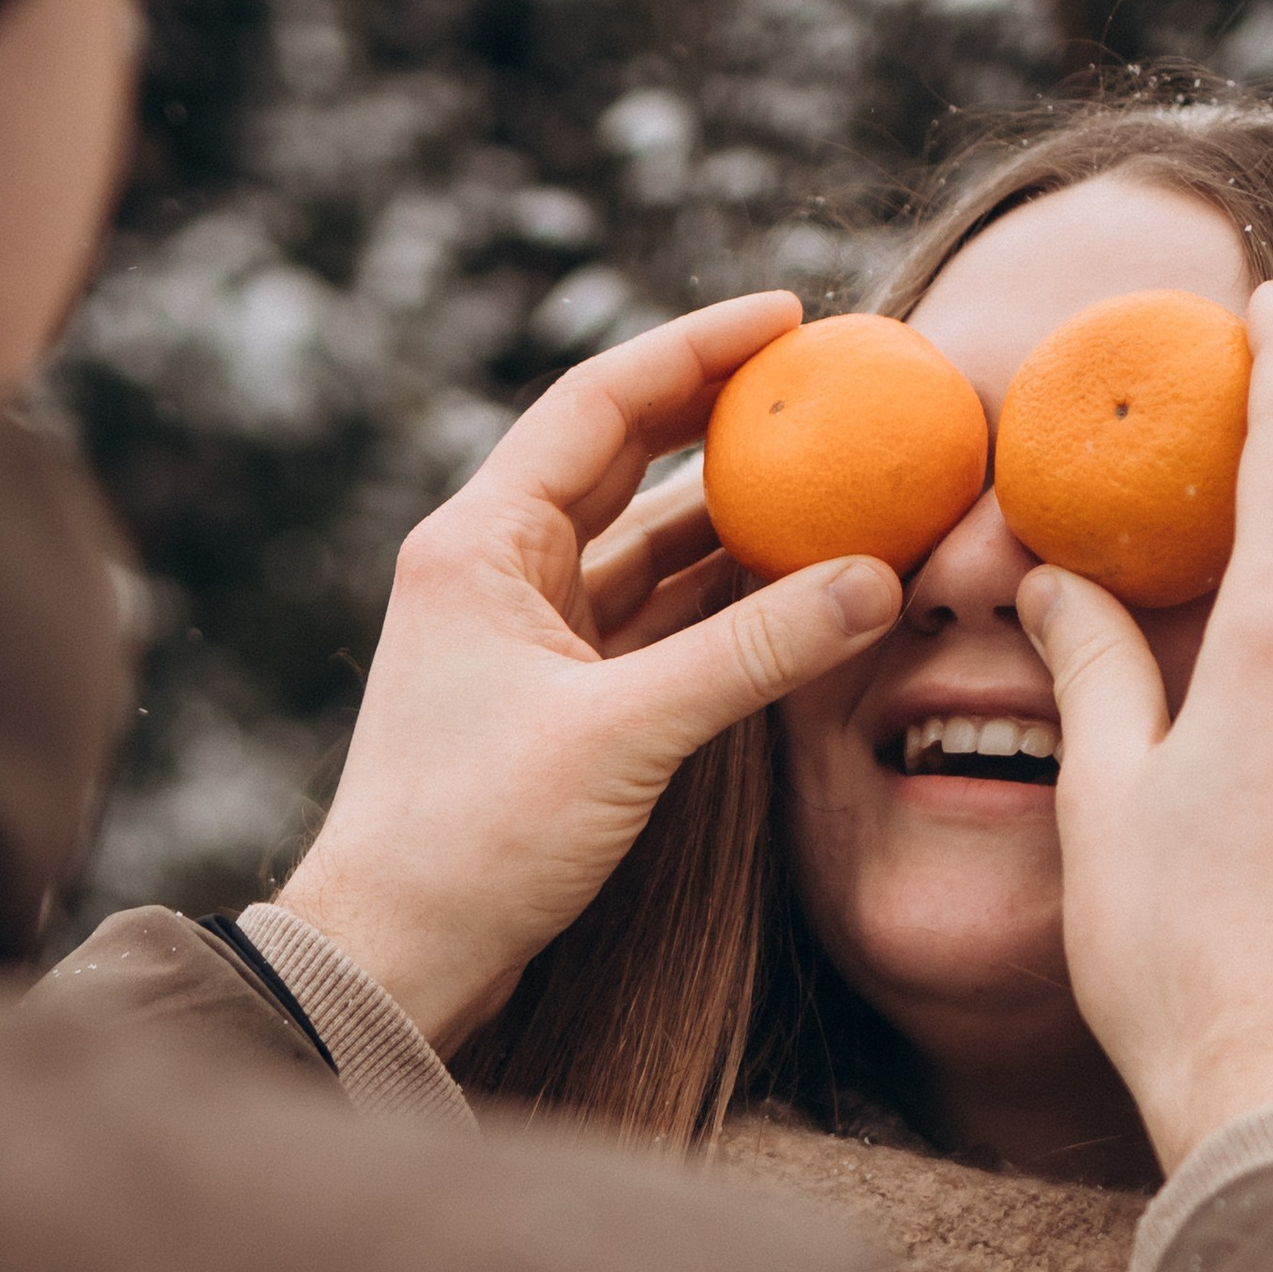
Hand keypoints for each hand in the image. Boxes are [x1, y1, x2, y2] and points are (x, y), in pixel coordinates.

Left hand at [273, 298, 900, 1050]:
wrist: (399, 957)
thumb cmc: (473, 840)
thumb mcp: (623, 735)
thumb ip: (752, 654)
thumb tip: (873, 583)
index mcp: (479, 542)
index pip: (600, 403)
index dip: (696, 351)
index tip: (789, 314)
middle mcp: (496, 572)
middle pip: (626, 462)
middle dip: (726, 423)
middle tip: (826, 389)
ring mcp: (526, 639)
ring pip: (647, 552)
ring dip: (736, 524)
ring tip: (835, 489)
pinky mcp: (554, 703)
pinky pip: (654, 627)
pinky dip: (722, 609)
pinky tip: (796, 595)